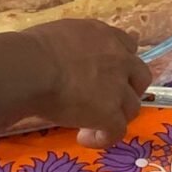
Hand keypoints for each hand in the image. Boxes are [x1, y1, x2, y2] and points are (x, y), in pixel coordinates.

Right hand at [0, 20, 149, 147]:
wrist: (31, 68)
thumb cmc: (32, 49)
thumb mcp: (60, 33)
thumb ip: (76, 40)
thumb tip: (71, 50)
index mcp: (104, 35)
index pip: (128, 44)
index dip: (120, 62)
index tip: (107, 73)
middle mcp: (118, 58)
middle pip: (140, 76)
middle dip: (128, 89)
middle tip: (107, 101)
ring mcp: (118, 87)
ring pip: (132, 106)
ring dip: (115, 116)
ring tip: (90, 124)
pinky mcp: (110, 113)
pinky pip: (118, 131)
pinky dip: (104, 137)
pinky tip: (84, 138)